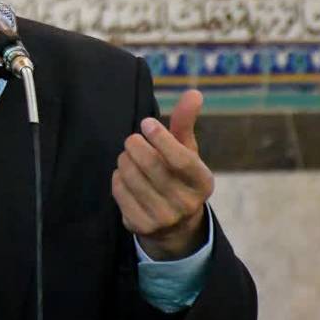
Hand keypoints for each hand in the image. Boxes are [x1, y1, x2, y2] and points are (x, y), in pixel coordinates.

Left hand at [111, 89, 212, 260]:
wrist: (175, 225)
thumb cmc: (178, 175)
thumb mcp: (186, 151)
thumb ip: (186, 122)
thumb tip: (194, 92)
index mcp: (202, 182)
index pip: (181, 159)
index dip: (161, 138)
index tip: (146, 123)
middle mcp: (187, 204)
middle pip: (151, 166)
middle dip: (135, 146)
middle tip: (131, 140)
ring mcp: (164, 218)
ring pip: (131, 178)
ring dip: (124, 160)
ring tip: (127, 157)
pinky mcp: (142, 227)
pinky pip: (119, 192)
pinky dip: (117, 178)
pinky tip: (123, 175)